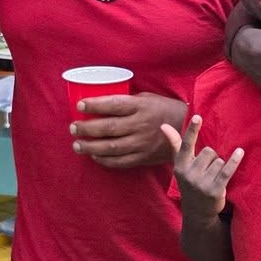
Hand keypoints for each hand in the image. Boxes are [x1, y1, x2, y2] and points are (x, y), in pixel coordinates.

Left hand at [71, 92, 187, 167]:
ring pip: (111, 147)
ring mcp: (141, 143)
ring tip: (77, 145)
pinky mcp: (143, 157)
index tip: (79, 106)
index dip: (94, 105)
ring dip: (90, 147)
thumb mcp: (148, 98)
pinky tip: (95, 156)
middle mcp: (140, 125)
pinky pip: (120, 162)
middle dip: (86, 129)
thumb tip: (103, 103)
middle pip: (108, 128)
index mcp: (141, 107)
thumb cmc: (164, 110)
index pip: (113, 105)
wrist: (187, 130)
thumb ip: (128, 102)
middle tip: (73, 128)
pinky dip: (105, 160)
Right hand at [160, 114, 242, 219]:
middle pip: (209, 151)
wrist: (197, 213)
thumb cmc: (189, 183)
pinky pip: (227, 170)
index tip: (197, 116)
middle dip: (212, 158)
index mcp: (180, 166)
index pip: (186, 144)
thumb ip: (175, 145)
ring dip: (220, 167)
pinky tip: (240, 152)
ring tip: (214, 178)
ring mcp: (202, 183)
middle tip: (208, 171)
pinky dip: (234, 160)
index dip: (192, 130)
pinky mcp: (215, 190)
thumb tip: (163, 125)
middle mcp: (189, 174)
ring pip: (219, 161)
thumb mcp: (180, 166)